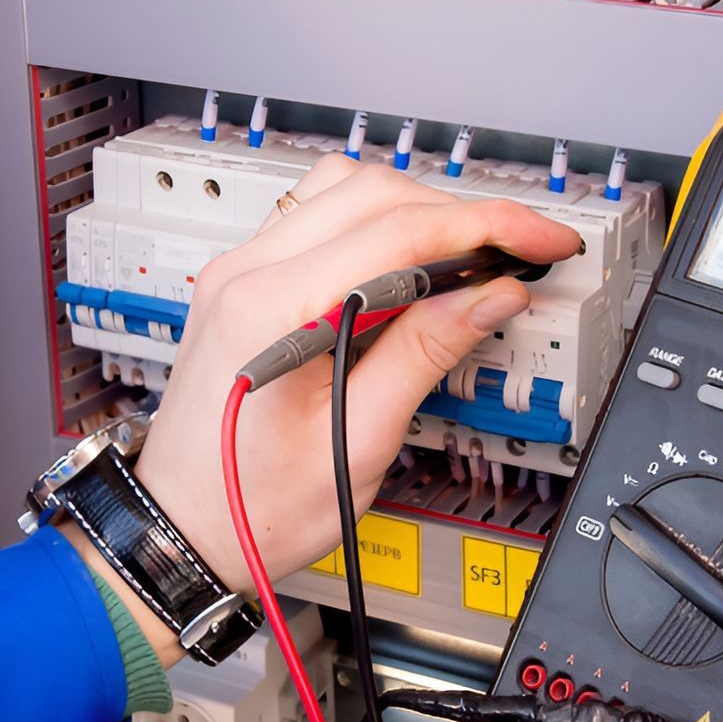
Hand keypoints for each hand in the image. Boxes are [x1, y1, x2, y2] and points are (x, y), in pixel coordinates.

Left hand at [113, 155, 578, 651]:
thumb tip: (489, 296)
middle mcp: (245, 275)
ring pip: (344, 192)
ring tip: (470, 259)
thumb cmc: (252, 508)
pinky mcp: (242, 283)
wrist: (182, 529)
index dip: (486, 227)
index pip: (399, 231)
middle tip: (519, 252)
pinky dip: (374, 226)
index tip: (540, 240)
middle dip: (460, 214)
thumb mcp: (359, 442)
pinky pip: (316, 219)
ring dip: (416, 211)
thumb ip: (425, 355)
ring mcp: (238, 273)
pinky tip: (409, 266)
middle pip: (373, 193)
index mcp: (272, 311)